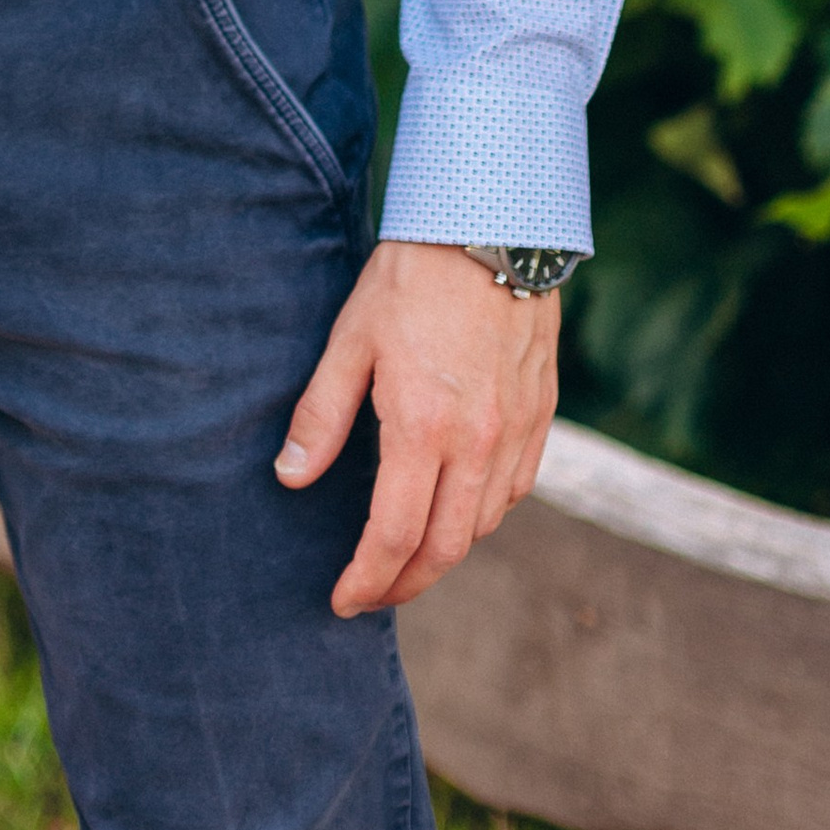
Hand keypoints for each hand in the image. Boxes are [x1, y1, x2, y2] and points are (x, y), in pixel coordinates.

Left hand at [275, 238, 557, 615]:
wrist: (491, 230)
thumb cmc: (410, 280)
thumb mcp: (350, 340)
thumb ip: (320, 416)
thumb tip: (289, 479)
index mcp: (423, 428)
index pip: (394, 536)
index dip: (366, 579)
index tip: (341, 599)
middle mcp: (478, 444)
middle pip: (444, 549)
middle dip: (404, 584)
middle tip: (370, 594)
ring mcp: (516, 434)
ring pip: (482, 526)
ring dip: (443, 554)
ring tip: (404, 558)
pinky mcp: (540, 419)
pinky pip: (514, 492)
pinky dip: (482, 517)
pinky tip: (455, 512)